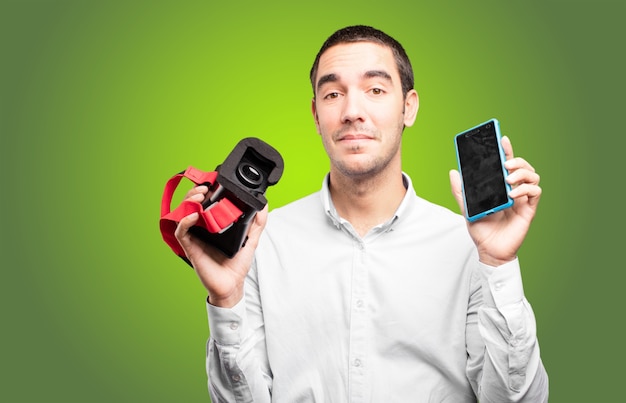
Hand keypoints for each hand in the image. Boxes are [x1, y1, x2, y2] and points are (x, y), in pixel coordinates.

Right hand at [174, 185, 267, 306]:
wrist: (231, 285)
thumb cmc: (237, 264)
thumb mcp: (251, 239)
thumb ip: (258, 223)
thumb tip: (263, 205)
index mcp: (213, 223)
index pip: (205, 201)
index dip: (205, 189)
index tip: (212, 182)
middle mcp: (202, 228)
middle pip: (191, 203)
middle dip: (195, 192)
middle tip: (205, 188)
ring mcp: (195, 236)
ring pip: (183, 213)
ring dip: (189, 201)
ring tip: (200, 196)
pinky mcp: (190, 246)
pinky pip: (182, 231)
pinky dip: (186, 220)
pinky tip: (195, 215)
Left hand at [449, 136, 541, 266]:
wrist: (488, 250)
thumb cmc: (481, 229)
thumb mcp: (466, 207)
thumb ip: (461, 190)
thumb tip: (453, 171)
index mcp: (500, 187)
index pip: (507, 164)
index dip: (507, 150)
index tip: (502, 139)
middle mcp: (514, 190)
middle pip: (523, 166)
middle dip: (516, 160)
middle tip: (505, 164)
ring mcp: (522, 199)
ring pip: (532, 176)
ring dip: (522, 173)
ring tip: (507, 179)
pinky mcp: (528, 209)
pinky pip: (535, 192)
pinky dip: (525, 188)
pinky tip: (513, 193)